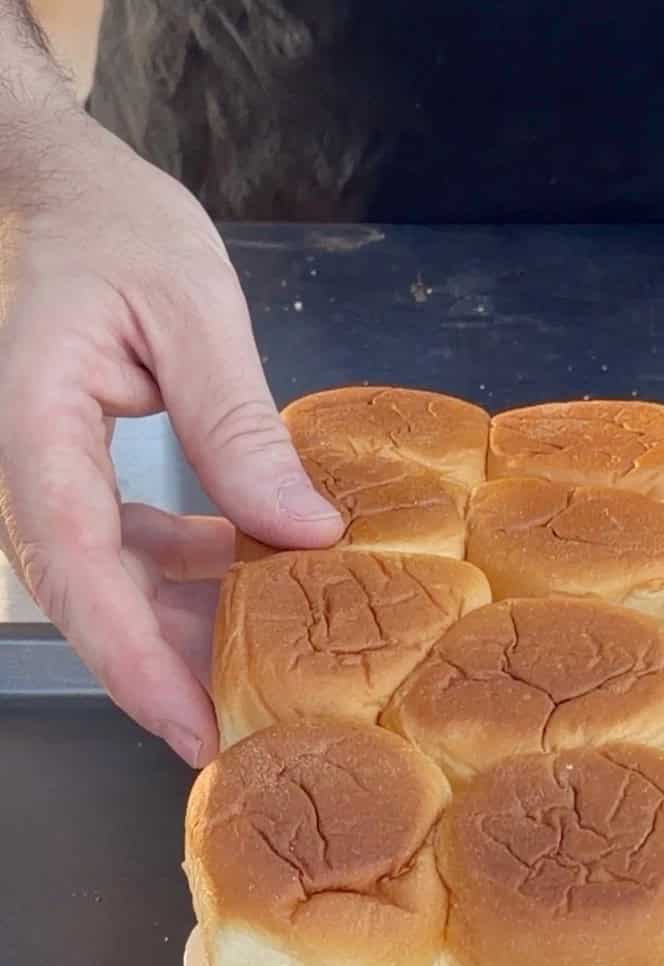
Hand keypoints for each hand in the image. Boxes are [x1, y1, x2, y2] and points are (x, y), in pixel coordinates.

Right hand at [0, 101, 342, 765]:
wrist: (75, 196)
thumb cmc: (122, 230)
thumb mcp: (195, 311)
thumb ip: (236, 426)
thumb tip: (304, 536)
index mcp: (36, 425)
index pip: (77, 564)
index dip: (133, 658)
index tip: (191, 725)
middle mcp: (29, 467)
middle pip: (88, 600)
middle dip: (162, 676)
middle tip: (242, 740)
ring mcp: (50, 479)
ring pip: (109, 589)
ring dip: (180, 634)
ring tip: (260, 678)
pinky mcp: (82, 481)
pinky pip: (128, 556)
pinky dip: (187, 581)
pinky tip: (247, 579)